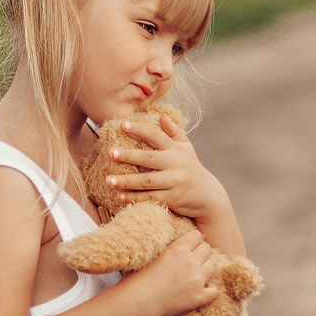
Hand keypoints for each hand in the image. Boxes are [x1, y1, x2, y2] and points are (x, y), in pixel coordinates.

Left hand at [103, 114, 226, 222]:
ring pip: (147, 181)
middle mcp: (176, 164)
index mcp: (176, 149)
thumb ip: (174, 132)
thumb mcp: (186, 148)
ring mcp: (174, 182)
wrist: (207, 195)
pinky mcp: (172, 199)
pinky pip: (150, 198)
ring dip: (126, 181)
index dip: (139, 129)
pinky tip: (119, 196)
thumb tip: (161, 116)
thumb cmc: (191, 168)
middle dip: (128, 155)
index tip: (122, 124)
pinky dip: (134, 198)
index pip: (156, 136)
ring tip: (107, 180)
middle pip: (148, 159)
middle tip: (109, 152)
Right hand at [120, 228, 220, 315]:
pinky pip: (214, 291)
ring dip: (206, 267)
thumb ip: (164, 248)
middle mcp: (191, 262)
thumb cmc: (136, 277)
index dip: (192, 239)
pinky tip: (202, 288)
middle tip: (191, 259)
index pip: (196, 235)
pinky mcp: (198, 298)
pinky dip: (210, 289)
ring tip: (196, 272)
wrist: (138, 300)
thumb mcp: (150, 254)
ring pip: (213, 266)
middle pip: (207, 249)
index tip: (187, 245)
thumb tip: (170, 243)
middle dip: (200, 252)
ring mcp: (197, 281)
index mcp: (178, 249)